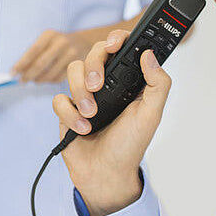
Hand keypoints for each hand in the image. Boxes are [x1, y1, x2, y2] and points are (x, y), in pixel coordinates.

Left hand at [12, 29, 88, 82]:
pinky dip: (49, 81)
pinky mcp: (76, 66)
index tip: (12, 73)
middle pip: (40, 64)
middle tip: (21, 81)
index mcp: (49, 35)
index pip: (33, 51)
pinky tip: (46, 78)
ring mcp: (71, 54)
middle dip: (28, 75)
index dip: (21, 63)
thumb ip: (32, 54)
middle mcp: (61, 43)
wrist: (83, 42)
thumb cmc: (56, 43)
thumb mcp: (45, 41)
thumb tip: (16, 71)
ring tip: (33, 79)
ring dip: (38, 80)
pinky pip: (58, 79)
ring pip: (49, 74)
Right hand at [52, 29, 170, 215]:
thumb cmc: (130, 146)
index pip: (120, 49)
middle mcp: (105, 84)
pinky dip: (69, 114)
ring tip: (92, 114)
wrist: (106, 175)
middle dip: (93, 66)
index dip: (116, 39)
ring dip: (80, 92)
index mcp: (127, 81)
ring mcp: (84, 95)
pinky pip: (58, 98)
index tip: (114, 43)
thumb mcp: (152, 115)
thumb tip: (149, 55)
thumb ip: (157, 84)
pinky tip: (83, 129)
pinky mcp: (67, 110)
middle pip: (93, 54)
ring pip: (72, 71)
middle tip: (97, 84)